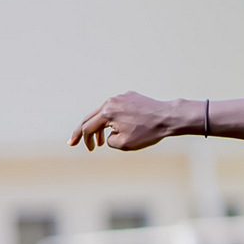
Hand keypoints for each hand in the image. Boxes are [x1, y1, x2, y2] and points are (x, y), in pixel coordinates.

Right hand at [70, 92, 186, 150]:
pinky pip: (115, 108)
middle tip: (74, 141)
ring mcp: (120, 97)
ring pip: (103, 112)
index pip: (88, 127)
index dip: (84, 139)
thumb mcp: (125, 144)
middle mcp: (110, 101)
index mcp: (107, 113)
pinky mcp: (129, 96)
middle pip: (91, 117)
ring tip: (100, 139)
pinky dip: (112, 118)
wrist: (169, 117)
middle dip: (82, 131)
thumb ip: (109, 141)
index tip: (85, 148)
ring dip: (99, 126)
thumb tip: (106, 136)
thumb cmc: (149, 132)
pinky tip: (116, 127)